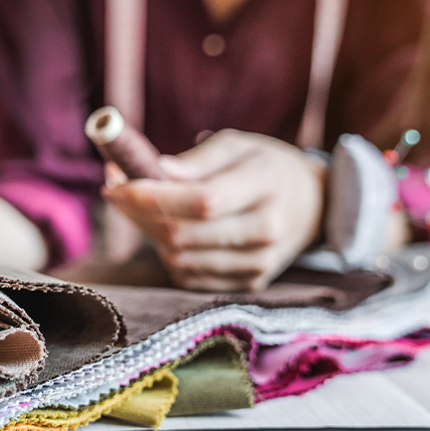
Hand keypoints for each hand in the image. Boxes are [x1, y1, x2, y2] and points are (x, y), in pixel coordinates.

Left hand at [102, 129, 324, 290]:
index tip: (116, 184)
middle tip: (118, 192)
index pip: (202, 200)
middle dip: (139, 213)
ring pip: (180, 258)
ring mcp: (260, 263)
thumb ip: (196, 159)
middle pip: (185, 233)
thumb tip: (154, 171)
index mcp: (266, 184)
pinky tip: (168, 231)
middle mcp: (267, 229)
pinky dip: (169, 254)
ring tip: (143, 208)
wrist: (314, 206)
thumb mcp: (237, 146)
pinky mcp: (249, 284)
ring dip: (149, 234)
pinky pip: (190, 276)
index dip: (151, 196)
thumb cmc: (265, 167)